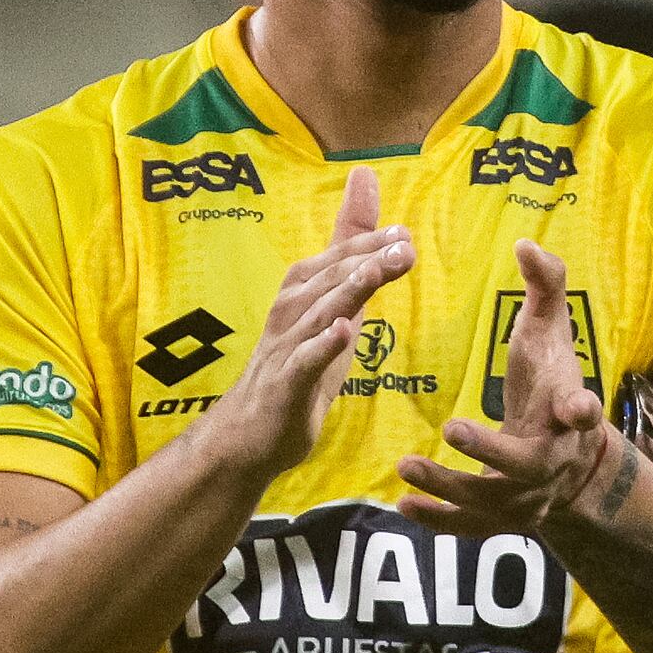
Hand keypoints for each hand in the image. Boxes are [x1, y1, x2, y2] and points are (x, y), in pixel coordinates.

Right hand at [192, 171, 411, 490]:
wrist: (247, 433)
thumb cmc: (296, 367)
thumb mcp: (333, 315)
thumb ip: (354, 269)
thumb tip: (383, 219)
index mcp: (302, 293)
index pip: (337, 259)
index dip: (368, 241)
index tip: (404, 231)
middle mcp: (290, 313)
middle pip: (330, 279)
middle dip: (366, 258)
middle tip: (406, 245)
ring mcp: (285, 349)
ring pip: (319, 313)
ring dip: (348, 290)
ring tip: (376, 272)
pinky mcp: (284, 386)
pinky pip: (302, 363)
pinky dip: (321, 346)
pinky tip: (342, 334)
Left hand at [400, 239, 622, 533]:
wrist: (570, 457)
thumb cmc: (551, 379)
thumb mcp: (551, 330)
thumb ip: (545, 286)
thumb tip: (526, 242)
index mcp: (568, 411)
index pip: (582, 412)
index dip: (582, 410)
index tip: (579, 406)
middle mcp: (554, 459)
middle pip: (530, 465)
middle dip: (492, 452)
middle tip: (451, 428)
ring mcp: (530, 495)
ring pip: (494, 502)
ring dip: (450, 486)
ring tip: (405, 466)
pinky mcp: (504, 518)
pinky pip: (471, 527)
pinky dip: (439, 520)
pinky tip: (403, 503)